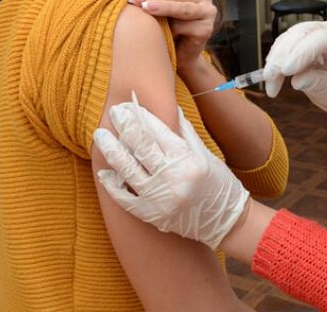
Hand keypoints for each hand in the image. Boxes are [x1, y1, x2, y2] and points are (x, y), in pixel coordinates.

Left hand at [93, 94, 249, 249]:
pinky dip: (112, 185)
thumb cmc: (219, 184)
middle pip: (141, 147)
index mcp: (189, 160)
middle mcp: (174, 179)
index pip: (159, 132)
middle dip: (125, 126)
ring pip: (128, 170)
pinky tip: (104, 172)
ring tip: (101, 135)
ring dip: (112, 150)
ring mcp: (160, 200)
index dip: (142, 116)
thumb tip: (168, 107)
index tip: (130, 104)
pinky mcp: (152, 216)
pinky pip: (125, 199)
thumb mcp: (206, 155)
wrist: (225, 223)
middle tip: (113, 111)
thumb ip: (184, 132)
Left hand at [123, 0, 216, 69]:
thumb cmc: (166, 27)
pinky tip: (162, 31)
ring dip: (164, 7)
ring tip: (145, 7)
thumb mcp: (154, 5)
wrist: (178, 55)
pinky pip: (188, 26)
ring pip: (183, 8)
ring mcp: (208, 11)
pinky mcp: (207, 29)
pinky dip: (173, 28)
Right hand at [262, 21, 326, 114]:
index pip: (322, 39)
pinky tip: (271, 76)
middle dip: (282, 53)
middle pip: (301, 33)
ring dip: (275, 59)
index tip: (286, 71)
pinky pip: (282, 45)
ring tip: (270, 80)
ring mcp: (313, 33)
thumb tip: (296, 81)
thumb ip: (316, 83)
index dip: (302, 53)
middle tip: (270, 75)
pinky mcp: (299, 39)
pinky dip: (274, 61)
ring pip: (288, 38)